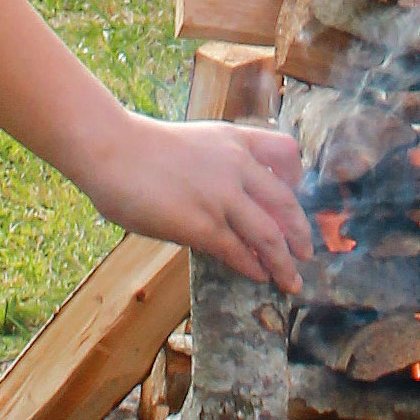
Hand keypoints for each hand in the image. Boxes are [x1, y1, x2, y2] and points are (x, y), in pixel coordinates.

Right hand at [74, 116, 309, 288]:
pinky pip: (238, 251)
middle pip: (286, 202)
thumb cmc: (140, 148)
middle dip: (300, 232)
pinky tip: (259, 276)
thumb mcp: (193, 143)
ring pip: (269, 234)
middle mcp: (236, 165)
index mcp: (234, 139)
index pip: (285, 152)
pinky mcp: (202, 224)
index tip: (297, 198)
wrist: (112, 149)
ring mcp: (221, 196)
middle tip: (307, 252)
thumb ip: (216, 165)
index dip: (297, 179)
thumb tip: (228, 201)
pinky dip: (253, 266)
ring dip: (284, 261)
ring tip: (291, 279)